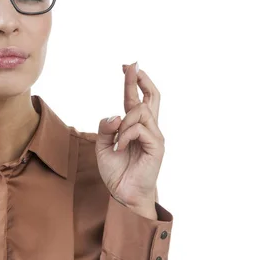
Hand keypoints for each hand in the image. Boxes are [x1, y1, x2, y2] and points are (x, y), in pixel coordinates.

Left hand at [95, 62, 164, 211]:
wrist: (123, 193)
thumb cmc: (116, 170)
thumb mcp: (102, 145)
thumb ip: (104, 128)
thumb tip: (114, 115)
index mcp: (134, 126)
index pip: (135, 98)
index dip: (132, 81)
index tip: (126, 66)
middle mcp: (148, 128)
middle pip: (151, 97)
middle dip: (141, 80)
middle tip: (132, 66)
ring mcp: (154, 136)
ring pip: (139, 112)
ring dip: (123, 121)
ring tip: (116, 140)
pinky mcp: (157, 146)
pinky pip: (139, 129)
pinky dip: (125, 136)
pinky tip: (119, 147)